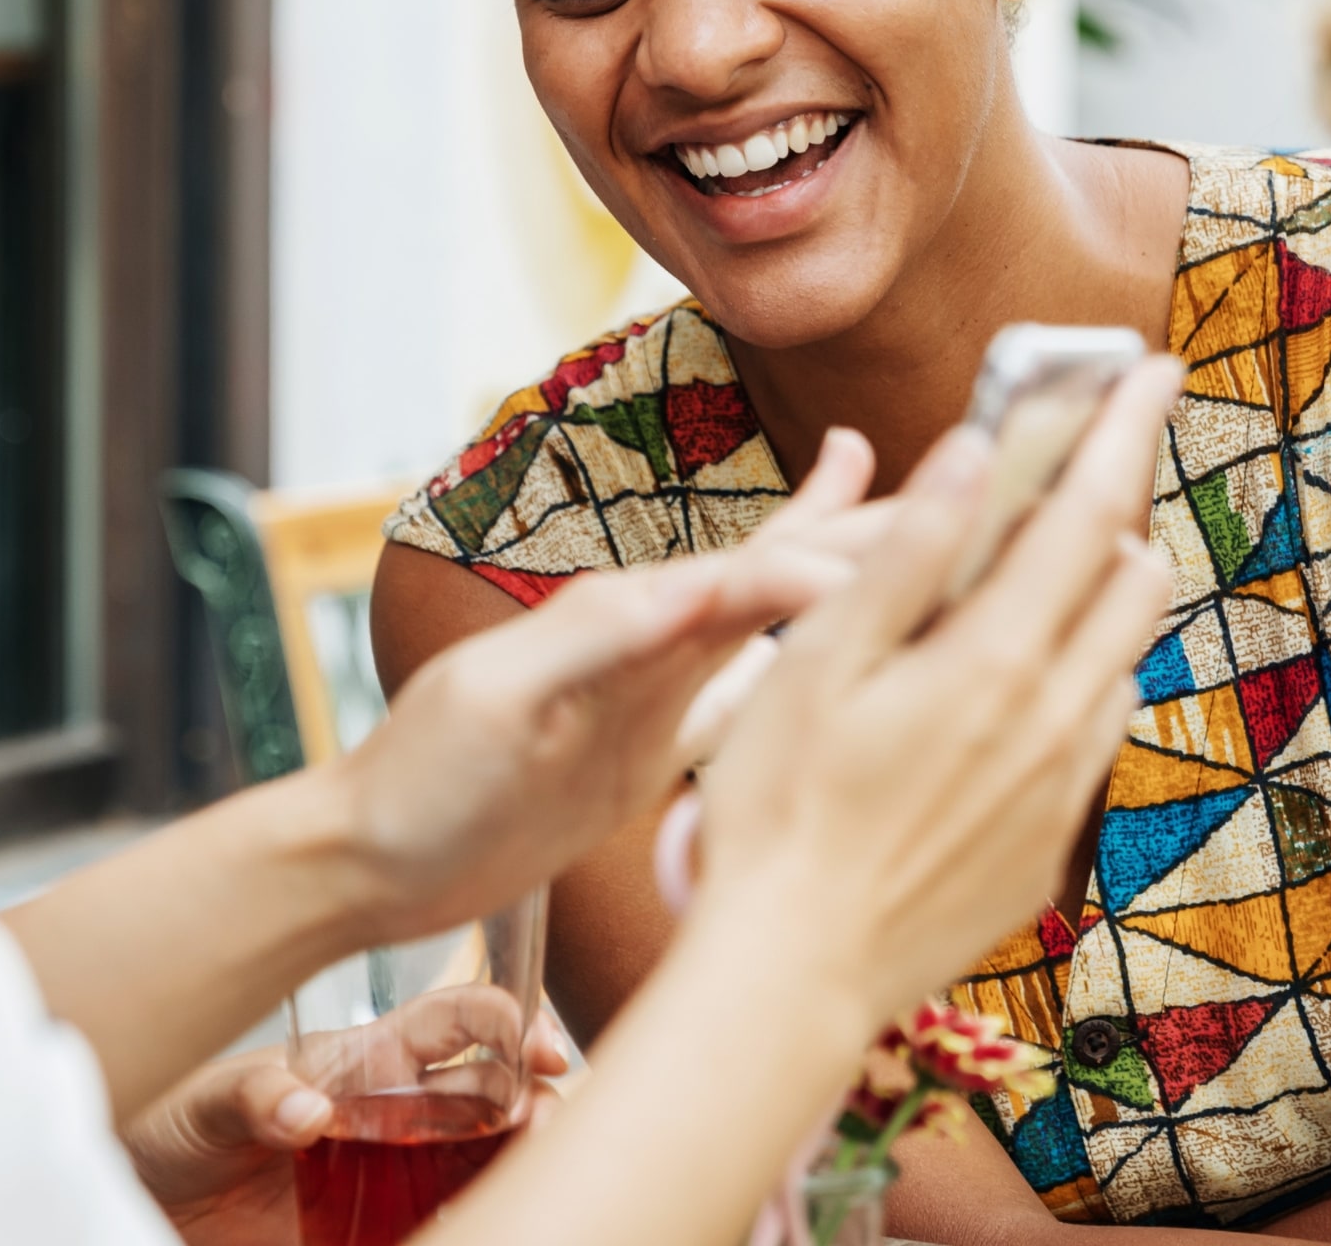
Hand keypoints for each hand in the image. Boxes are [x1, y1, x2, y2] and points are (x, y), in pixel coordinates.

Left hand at [128, 1001, 570, 1243]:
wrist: (148, 1195)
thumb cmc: (178, 1123)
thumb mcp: (208, 1100)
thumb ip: (255, 1095)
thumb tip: (305, 1109)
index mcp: (367, 1060)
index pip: (456, 1023)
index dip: (507, 1022)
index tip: (540, 1047)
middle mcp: (395, 1112)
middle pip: (491, 1096)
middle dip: (535, 1102)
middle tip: (549, 1126)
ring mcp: (391, 1174)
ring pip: (482, 1162)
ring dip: (518, 1164)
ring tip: (534, 1181)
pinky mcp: (374, 1231)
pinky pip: (442, 1221)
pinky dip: (473, 1218)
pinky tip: (484, 1222)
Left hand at [335, 429, 884, 938]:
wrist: (375, 853)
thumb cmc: (422, 777)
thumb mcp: (499, 703)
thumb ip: (593, 642)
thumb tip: (692, 586)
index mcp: (621, 619)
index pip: (746, 576)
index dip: (834, 558)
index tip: (926, 548)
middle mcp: (648, 635)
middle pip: (773, 565)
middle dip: (861, 522)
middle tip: (955, 476)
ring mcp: (654, 682)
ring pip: (771, 610)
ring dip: (841, 560)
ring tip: (904, 506)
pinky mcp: (651, 735)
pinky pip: (743, 682)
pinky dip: (798, 651)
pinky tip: (835, 638)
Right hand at [694, 355, 1181, 1035]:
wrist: (797, 972)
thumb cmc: (780, 803)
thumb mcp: (819, 658)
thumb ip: (909, 551)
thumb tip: (973, 450)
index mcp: (994, 658)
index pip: (1085, 511)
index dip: (1120, 429)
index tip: (1151, 370)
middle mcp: (1054, 716)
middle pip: (1130, 574)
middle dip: (1119, 495)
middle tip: (1089, 449)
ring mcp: (1062, 784)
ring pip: (1126, 651)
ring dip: (1104, 584)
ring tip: (1047, 556)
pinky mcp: (1052, 840)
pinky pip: (1097, 724)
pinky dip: (1081, 666)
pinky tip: (1017, 675)